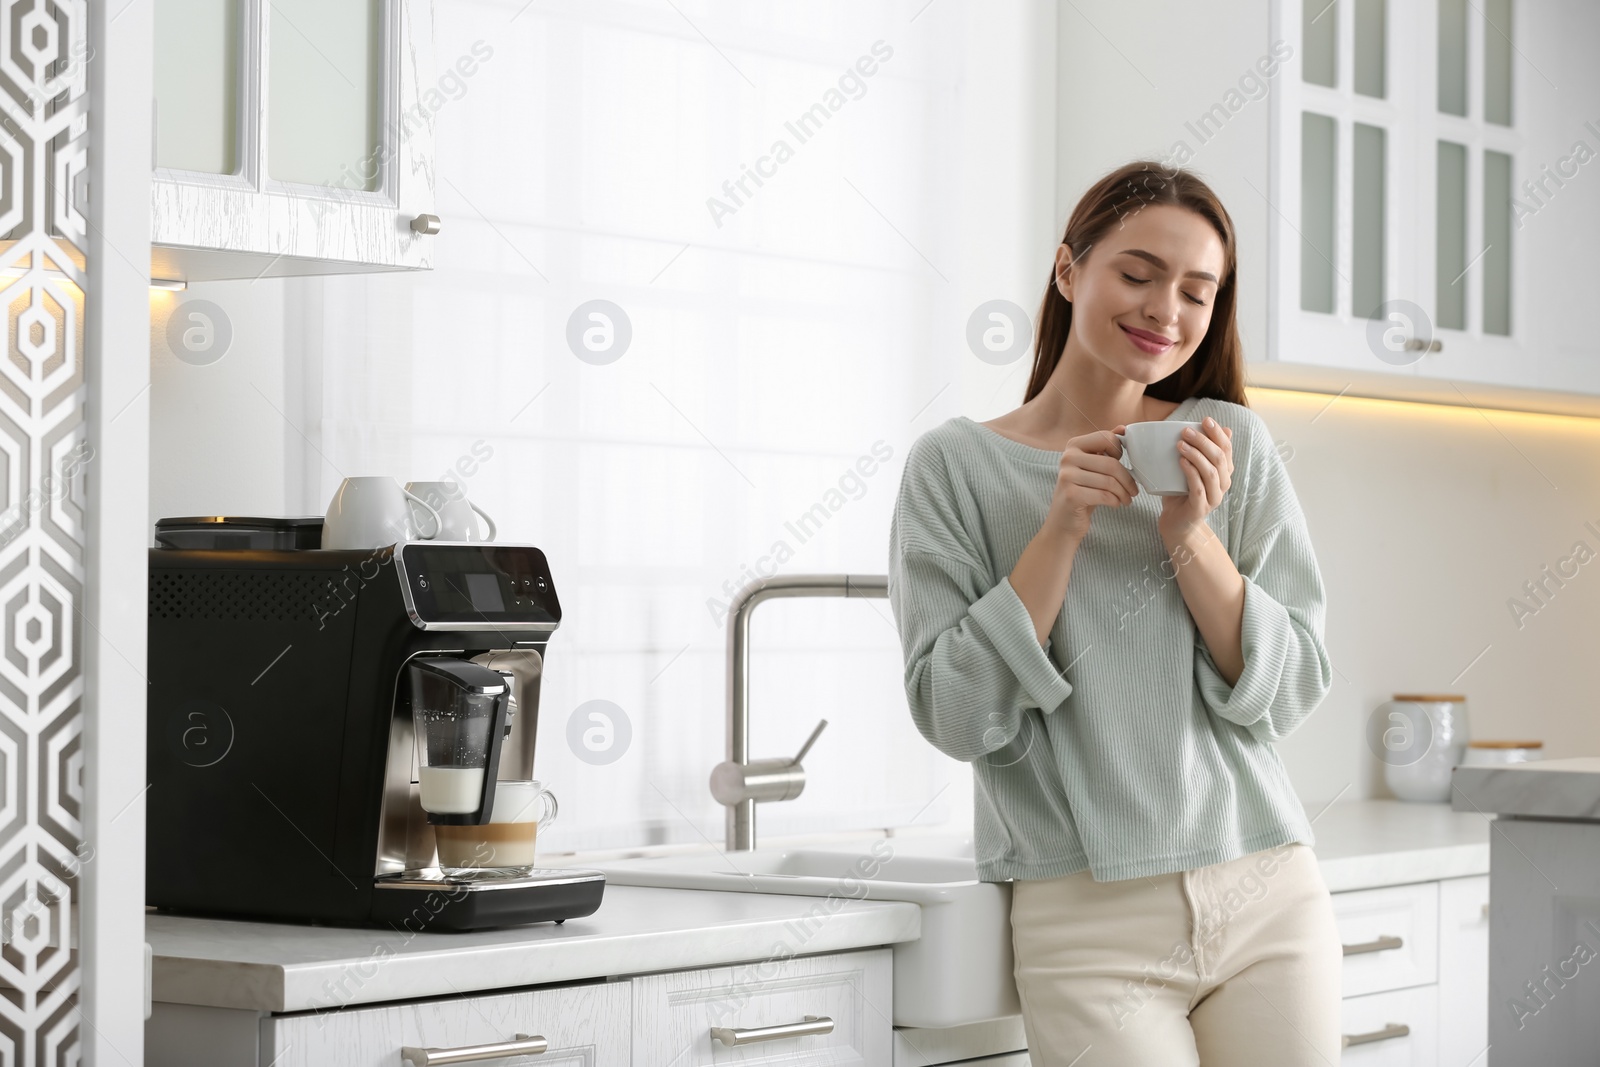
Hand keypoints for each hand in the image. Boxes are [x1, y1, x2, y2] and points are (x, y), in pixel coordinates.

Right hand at [1046, 425, 1140, 541]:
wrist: (1063, 522)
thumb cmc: (1082, 492)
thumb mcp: (1092, 467)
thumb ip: (1105, 447)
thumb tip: (1123, 428)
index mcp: (1073, 445)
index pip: (1106, 438)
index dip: (1120, 451)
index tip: (1123, 464)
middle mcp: (1067, 458)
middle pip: (1111, 463)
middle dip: (1128, 480)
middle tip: (1134, 491)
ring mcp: (1067, 476)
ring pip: (1109, 482)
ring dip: (1123, 493)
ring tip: (1126, 500)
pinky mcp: (1071, 495)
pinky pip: (1104, 495)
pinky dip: (1115, 502)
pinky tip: (1115, 504)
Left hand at [1158, 416, 1232, 539]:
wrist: (1176, 522)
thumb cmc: (1181, 491)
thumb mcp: (1190, 468)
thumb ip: (1199, 451)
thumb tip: (1210, 428)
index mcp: (1224, 472)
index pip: (1227, 449)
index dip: (1218, 434)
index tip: (1205, 420)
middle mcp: (1223, 484)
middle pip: (1219, 458)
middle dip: (1204, 441)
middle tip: (1186, 431)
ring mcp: (1214, 498)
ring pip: (1211, 472)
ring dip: (1196, 455)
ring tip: (1180, 444)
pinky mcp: (1201, 508)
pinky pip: (1199, 488)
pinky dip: (1190, 472)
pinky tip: (1181, 461)